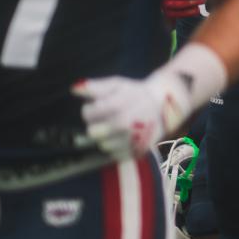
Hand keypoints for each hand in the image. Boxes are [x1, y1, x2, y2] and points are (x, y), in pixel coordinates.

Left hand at [75, 70, 191, 159]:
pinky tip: (123, 138)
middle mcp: (124, 124)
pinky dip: (116, 147)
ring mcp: (131, 140)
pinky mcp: (137, 151)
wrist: (163, 104)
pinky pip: (115, 155)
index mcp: (118, 105)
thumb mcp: (117, 84)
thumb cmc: (136, 93)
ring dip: (106, 137)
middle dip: (97, 125)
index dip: (89, 110)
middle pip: (92, 132)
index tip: (98, 107)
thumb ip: (95, 87)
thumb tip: (74, 89)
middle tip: (107, 119)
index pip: (88, 114)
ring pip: (103, 145)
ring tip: (116, 128)